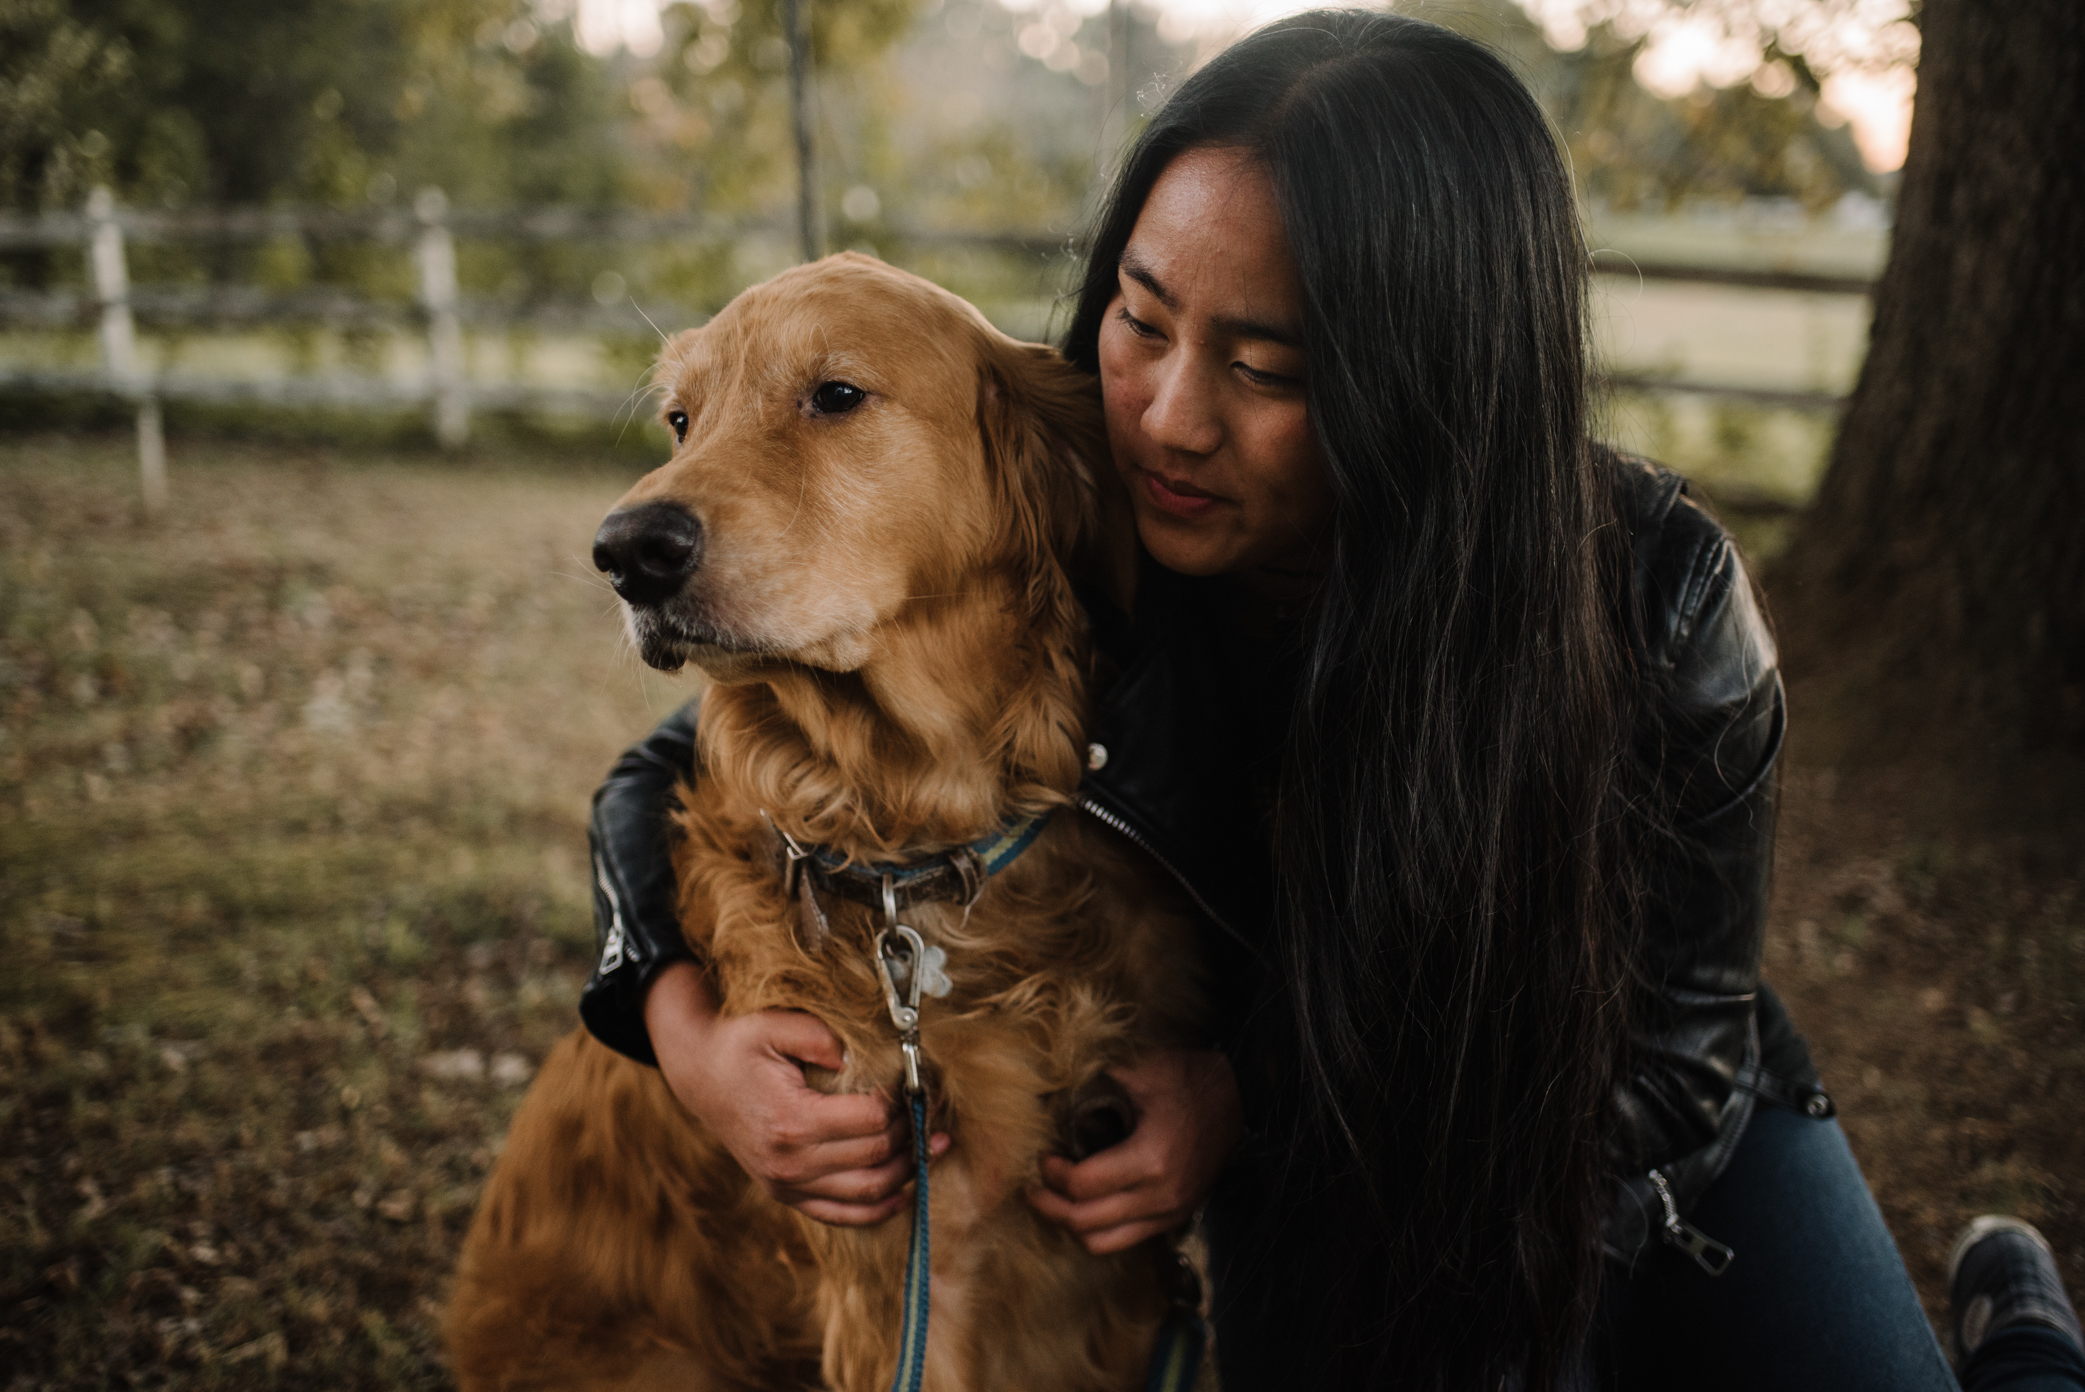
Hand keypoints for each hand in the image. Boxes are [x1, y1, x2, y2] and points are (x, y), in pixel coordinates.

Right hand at [644, 961, 948, 1225]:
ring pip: (868, 1192)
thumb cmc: (739, 1046)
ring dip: (908, 1172)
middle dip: (911, 1133)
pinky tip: (906, 1190)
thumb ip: (818, 1036)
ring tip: (934, 1146)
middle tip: (929, 1109)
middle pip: (875, 1156)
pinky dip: (879, 1208)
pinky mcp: (787, 1195)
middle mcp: (789, 1162)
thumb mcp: (773, 1025)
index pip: (871, 1120)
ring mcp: (787, 1185)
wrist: (700, 1077)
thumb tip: (857, 1058)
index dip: (902, 1102)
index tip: (915, 1082)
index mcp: (791, 1120)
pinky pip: (843, 1214)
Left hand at [1027, 1048, 1242, 1253]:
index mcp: (1151, 1158)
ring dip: (1071, 1224)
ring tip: (1055, 1200)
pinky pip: (1124, 1239)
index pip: (1083, 1186)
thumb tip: (1053, 1097)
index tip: (1042, 1157)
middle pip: (1085, 1222)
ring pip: (1102, 1242)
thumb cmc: (1190, 1080)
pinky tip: (1085, 1205)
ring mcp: (1170, 1211)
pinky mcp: (1174, 1216)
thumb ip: (1097, 1086)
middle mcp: (1160, 1195)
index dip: (1052, 1175)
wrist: (1240, 1097)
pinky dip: (1097, 1229)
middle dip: (1050, 1206)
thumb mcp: (1142, 1072)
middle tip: (1033, 1186)